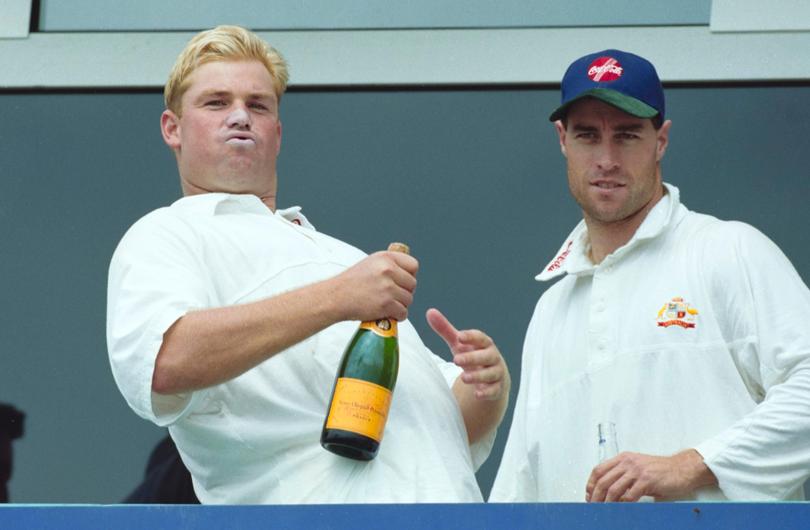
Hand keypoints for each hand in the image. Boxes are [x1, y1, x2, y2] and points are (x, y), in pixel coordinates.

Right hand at [331, 251, 418, 321]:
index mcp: (385, 258)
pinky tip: (388, 314)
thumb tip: (407, 272)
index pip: (413, 265)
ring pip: (409, 299)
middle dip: (405, 292)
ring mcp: (387, 287)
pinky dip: (398, 316)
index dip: (409, 275)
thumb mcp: (370, 263)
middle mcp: (388, 270)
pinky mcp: (385, 304)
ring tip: (388, 304)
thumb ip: (389, 265)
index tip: (402, 282)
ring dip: (401, 305)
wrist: (335, 297)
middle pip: (412, 284)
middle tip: (393, 296)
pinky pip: (403, 312)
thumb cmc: (351, 282)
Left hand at [426, 308, 506, 400]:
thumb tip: (430, 312)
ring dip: (478, 376)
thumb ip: (446, 330)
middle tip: (456, 359)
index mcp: (484, 344)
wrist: (492, 378)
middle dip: (472, 358)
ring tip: (464, 377)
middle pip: (486, 356)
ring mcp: (496, 373)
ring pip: (490, 374)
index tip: (459, 336)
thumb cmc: (472, 356)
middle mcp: (493, 357)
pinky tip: (477, 394)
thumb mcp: (459, 345)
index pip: (480, 338)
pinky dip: (487, 392)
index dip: (471, 337)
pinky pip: (494, 391)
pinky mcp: (497, 389)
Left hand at [586, 449, 716, 501]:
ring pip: (613, 489)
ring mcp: (637, 471)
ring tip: (604, 511)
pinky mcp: (647, 481)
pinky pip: (629, 496)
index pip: (599, 470)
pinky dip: (623, 505)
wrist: (683, 468)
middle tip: (593, 506)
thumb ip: (624, 476)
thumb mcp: (638, 467)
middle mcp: (627, 462)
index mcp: (623, 458)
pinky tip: (621, 510)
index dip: (591, 484)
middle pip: (603, 481)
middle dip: (595, 496)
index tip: (589, 495)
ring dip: (606, 503)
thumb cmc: (662, 470)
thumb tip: (609, 492)